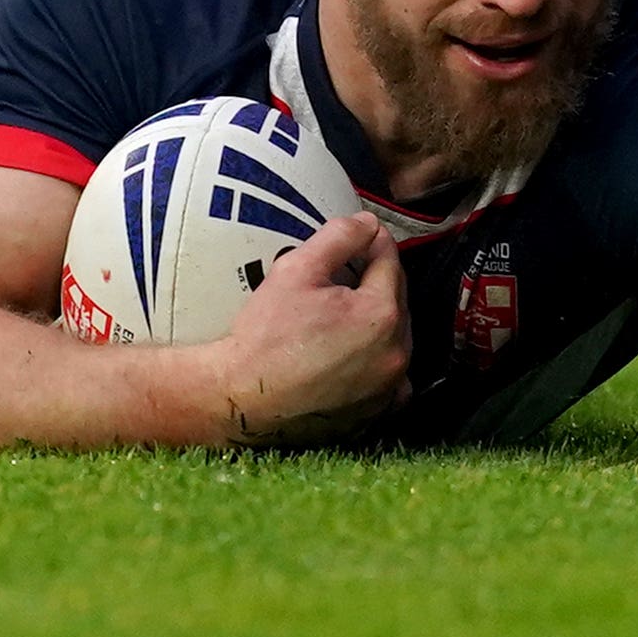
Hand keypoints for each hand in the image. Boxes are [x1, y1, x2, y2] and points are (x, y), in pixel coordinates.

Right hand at [214, 212, 410, 445]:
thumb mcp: (296, 269)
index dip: (372, 242)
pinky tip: (353, 355)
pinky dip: (378, 362)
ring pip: (396, 338)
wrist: (241, 397)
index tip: (360, 237)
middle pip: (396, 299)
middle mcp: (395, 353)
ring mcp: (388, 388)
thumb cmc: (265, 336)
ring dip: (378, 322)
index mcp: (381, 314)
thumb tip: (368, 223)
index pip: (389, 261)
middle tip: (343, 274)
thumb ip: (339, 237)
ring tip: (343, 314)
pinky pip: (391, 379)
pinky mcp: (376, 413)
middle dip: (375, 281)